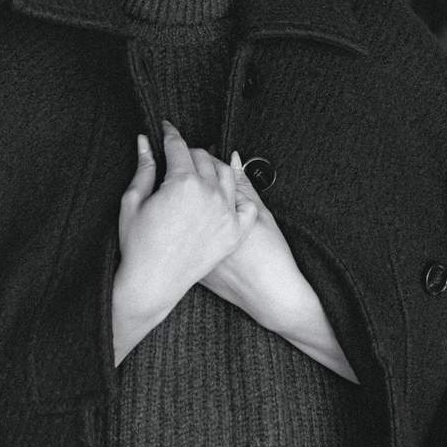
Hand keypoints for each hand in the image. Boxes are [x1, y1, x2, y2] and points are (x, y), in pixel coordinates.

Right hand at [112, 123, 256, 364]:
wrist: (152, 284)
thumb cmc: (136, 245)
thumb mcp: (133, 201)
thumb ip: (144, 168)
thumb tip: (144, 141)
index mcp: (182, 182)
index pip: (178, 146)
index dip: (170, 134)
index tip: (166, 128)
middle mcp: (209, 194)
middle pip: (203, 157)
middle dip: (188, 151)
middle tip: (178, 154)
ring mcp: (226, 213)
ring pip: (226, 174)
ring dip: (213, 167)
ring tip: (199, 171)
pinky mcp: (234, 232)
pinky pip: (245, 204)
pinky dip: (237, 194)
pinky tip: (225, 192)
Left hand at [200, 152, 357, 382]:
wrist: (268, 295)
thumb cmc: (270, 253)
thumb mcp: (260, 213)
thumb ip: (243, 185)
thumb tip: (232, 158)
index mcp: (217, 205)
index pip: (201, 166)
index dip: (199, 155)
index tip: (201, 151)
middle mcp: (199, 222)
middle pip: (184, 182)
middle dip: (186, 168)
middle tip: (191, 162)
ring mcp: (191, 244)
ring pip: (176, 206)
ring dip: (178, 193)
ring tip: (187, 186)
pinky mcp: (187, 260)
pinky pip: (177, 233)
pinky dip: (178, 221)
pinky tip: (184, 216)